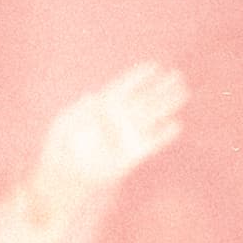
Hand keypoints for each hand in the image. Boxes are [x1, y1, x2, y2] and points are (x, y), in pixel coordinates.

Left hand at [36, 59, 187, 196]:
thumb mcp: (62, 125)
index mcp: (100, 109)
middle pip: (142, 100)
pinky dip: (162, 135)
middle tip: (177, 76)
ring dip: (166, 105)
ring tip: (182, 92)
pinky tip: (175, 125)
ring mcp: (125, 136)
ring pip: (150, 117)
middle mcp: (117, 120)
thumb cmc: (60, 147)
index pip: (122, 89)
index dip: (137, 78)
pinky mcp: (131, 155)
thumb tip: (91, 96)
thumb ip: (77, 111)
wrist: (65, 176)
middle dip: (159, 88)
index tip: (153, 66)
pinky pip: (150, 143)